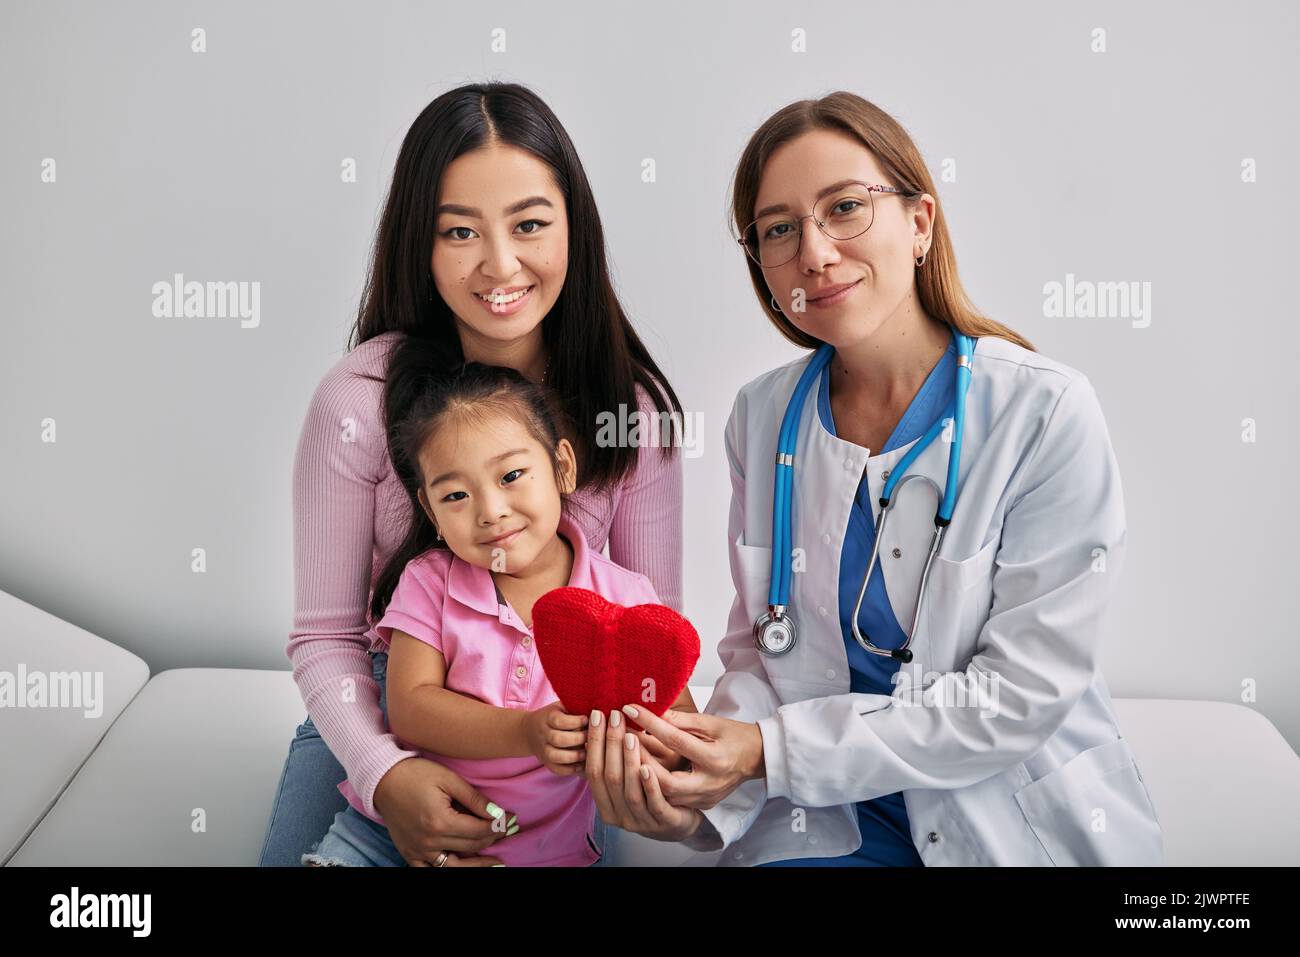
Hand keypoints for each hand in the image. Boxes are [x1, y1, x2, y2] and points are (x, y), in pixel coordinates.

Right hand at [372, 756, 507, 865]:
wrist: (382, 778)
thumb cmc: (415, 773)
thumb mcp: (448, 779)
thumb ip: (474, 798)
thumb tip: (498, 813)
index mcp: (440, 822)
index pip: (479, 830)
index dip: (499, 825)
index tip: (512, 819)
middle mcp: (429, 841)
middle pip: (470, 846)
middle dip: (492, 839)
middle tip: (508, 831)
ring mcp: (417, 851)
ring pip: (453, 866)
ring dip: (476, 864)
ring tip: (494, 862)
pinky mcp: (409, 853)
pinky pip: (430, 870)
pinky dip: (447, 870)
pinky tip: (461, 866)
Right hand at [522, 701, 588, 775]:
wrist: (531, 731)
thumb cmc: (557, 716)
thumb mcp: (563, 706)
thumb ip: (577, 708)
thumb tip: (599, 712)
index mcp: (548, 717)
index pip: (559, 720)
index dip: (575, 721)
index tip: (588, 720)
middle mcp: (543, 734)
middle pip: (558, 739)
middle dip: (577, 739)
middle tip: (592, 737)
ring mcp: (543, 750)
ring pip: (555, 756)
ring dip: (574, 756)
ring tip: (588, 753)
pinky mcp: (547, 763)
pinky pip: (557, 769)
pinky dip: (571, 769)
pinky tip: (583, 764)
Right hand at [583, 707, 707, 842]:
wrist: (682, 819)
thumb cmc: (652, 794)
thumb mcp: (630, 779)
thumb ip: (616, 761)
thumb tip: (601, 721)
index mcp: (606, 805)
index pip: (593, 771)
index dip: (594, 743)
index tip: (597, 715)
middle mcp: (619, 816)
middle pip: (609, 778)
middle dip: (610, 744)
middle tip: (614, 717)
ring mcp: (642, 822)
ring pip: (630, 792)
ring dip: (628, 762)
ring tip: (630, 736)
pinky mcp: (664, 822)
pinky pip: (654, 804)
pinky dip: (648, 785)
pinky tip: (647, 766)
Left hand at [616, 705, 763, 810]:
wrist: (756, 758)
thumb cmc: (733, 736)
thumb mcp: (710, 722)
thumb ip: (680, 719)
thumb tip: (651, 711)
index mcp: (715, 759)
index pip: (676, 740)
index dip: (650, 723)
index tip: (630, 709)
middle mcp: (709, 783)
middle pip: (666, 781)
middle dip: (641, 762)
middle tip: (622, 741)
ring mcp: (704, 799)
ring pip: (665, 796)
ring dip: (643, 777)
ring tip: (626, 756)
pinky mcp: (700, 806)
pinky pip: (670, 800)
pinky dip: (653, 787)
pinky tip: (639, 773)